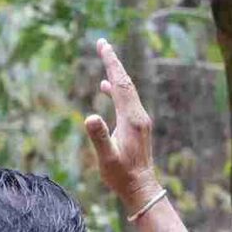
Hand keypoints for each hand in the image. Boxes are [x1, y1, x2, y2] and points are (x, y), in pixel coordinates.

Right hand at [80, 38, 158, 206]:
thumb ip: (98, 137)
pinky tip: (106, 87)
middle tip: (102, 43)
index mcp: (131, 118)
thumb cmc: (122, 176)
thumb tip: (89, 117)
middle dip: (114, 62)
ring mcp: (139, 120)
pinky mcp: (137, 126)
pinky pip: (126, 100)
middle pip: (126, 81)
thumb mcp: (107, 158)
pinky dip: (116, 89)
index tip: (103, 45)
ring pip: (127, 89)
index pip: (121, 83)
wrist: (141, 188)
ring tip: (105, 58)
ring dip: (116, 73)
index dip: (112, 63)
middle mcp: (138, 115)